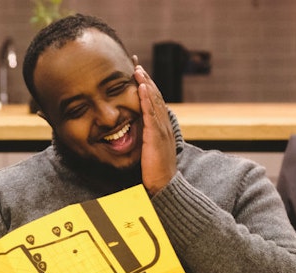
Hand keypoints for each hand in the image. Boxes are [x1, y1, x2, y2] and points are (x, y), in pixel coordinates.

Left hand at [134, 65, 176, 194]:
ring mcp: (161, 129)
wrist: (163, 186)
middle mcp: (163, 124)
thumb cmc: (154, 171)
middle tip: (135, 63)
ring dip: (146, 83)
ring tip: (138, 69)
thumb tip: (132, 131)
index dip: (146, 85)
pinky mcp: (156, 136)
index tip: (137, 72)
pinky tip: (142, 87)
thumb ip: (142, 137)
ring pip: (153, 101)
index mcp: (160, 127)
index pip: (152, 101)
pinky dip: (147, 98)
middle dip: (145, 78)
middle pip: (154, 96)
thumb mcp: (147, 149)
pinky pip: (151, 113)